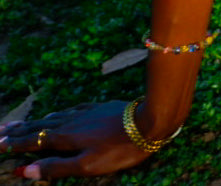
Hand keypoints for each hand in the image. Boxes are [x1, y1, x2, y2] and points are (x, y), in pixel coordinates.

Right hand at [0, 101, 152, 179]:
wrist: (149, 121)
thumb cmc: (119, 148)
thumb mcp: (86, 165)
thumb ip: (57, 167)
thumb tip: (26, 171)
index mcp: (66, 136)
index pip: (34, 141)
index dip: (15, 144)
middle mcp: (72, 121)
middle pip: (41, 125)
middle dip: (20, 130)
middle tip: (2, 130)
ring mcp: (87, 112)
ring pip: (55, 116)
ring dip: (36, 121)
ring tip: (23, 123)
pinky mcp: (100, 107)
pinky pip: (72, 110)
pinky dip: (58, 114)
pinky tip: (60, 114)